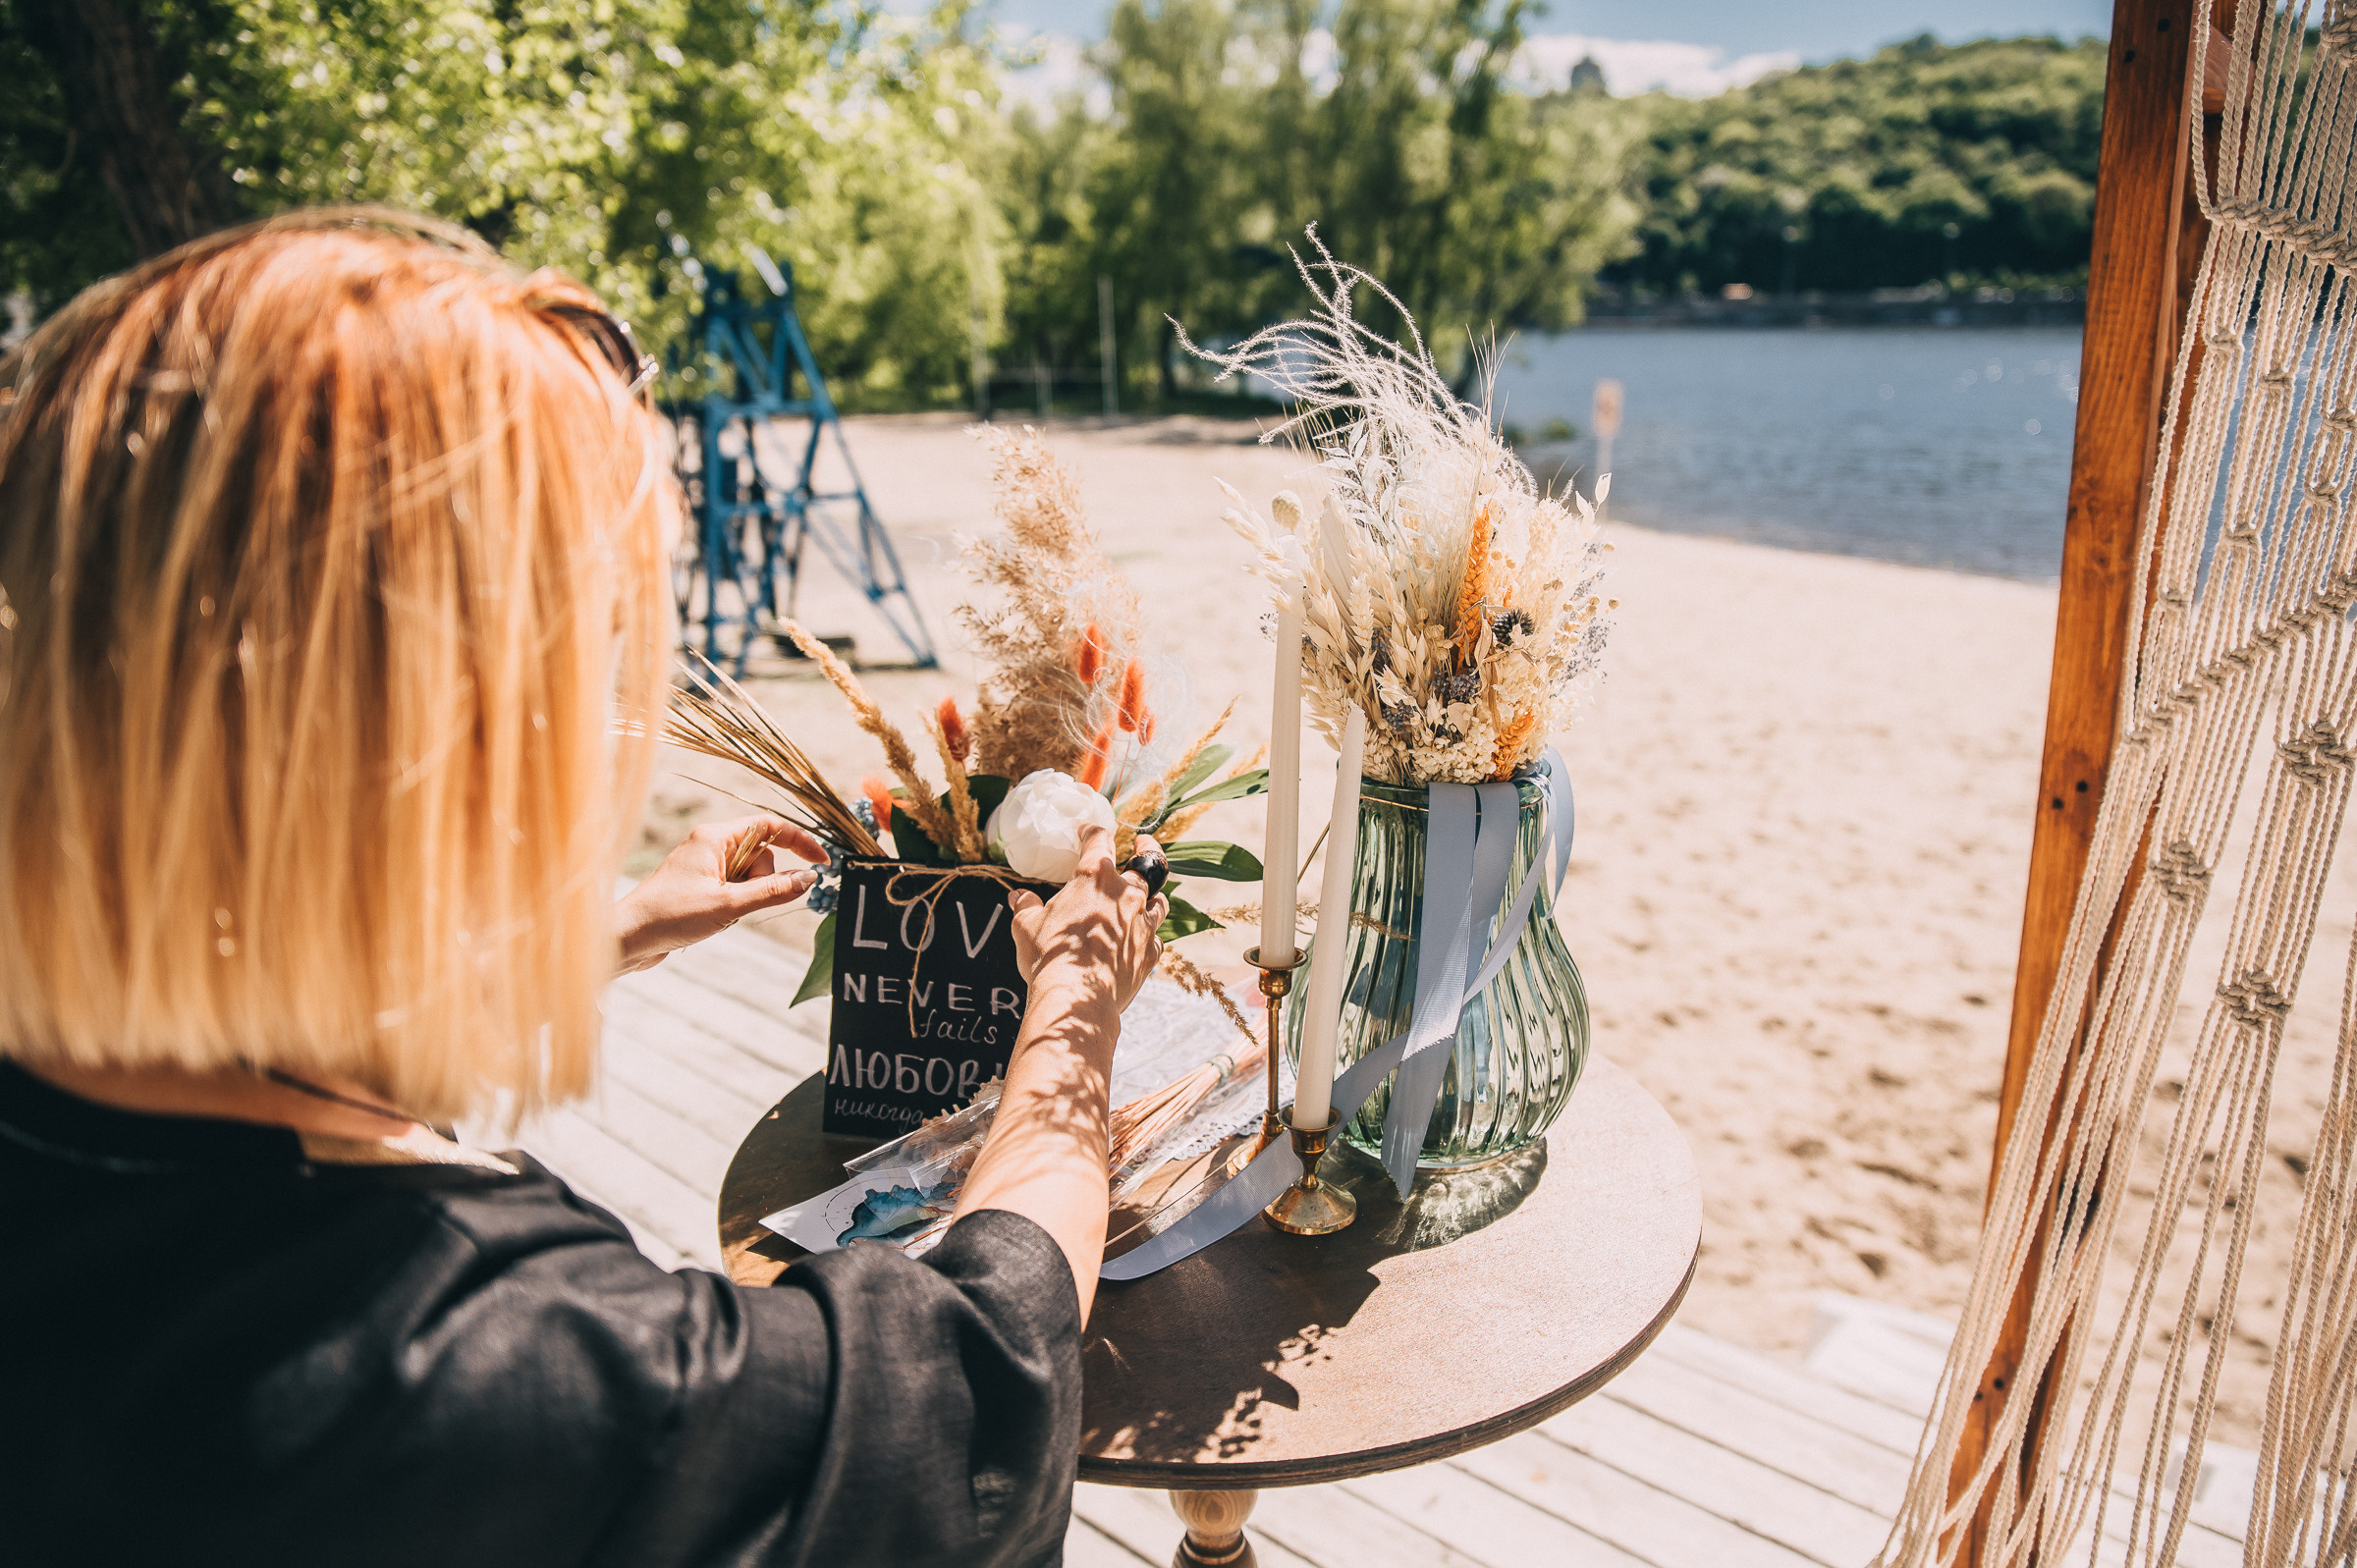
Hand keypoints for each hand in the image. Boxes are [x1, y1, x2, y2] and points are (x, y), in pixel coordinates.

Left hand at [615, 815, 823, 973]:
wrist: (628, 939)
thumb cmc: (671, 916)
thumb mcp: (728, 905)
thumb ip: (772, 891)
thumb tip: (809, 878)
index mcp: (715, 836)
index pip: (770, 825)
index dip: (800, 841)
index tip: (822, 862)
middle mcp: (710, 844)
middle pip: (762, 855)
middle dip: (763, 881)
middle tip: (738, 903)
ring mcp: (704, 865)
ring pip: (750, 876)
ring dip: (747, 898)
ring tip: (720, 914)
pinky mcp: (699, 885)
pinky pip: (735, 889)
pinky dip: (735, 905)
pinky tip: (713, 920)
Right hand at [1006, 827, 1167, 1013]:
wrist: (1076, 998)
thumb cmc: (1048, 956)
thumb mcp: (1025, 927)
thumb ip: (1025, 907)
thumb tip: (1017, 897)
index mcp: (1094, 878)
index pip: (1098, 841)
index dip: (1092, 831)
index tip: (1087, 830)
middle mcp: (1125, 893)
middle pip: (1148, 862)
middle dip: (1148, 848)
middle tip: (1144, 842)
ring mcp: (1143, 923)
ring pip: (1159, 901)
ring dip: (1154, 896)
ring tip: (1150, 895)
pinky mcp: (1151, 952)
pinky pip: (1156, 939)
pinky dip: (1148, 937)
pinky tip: (1140, 941)